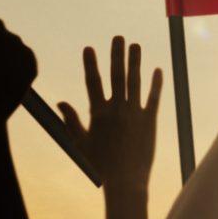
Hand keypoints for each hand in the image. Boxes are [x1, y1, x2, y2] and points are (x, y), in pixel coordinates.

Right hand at [58, 37, 160, 193]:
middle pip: (117, 76)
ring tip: (136, 46)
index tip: (89, 48)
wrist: (125, 181)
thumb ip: (71, 121)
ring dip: (136, 62)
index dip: (91, 64)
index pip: (93, 82)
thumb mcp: (81, 142)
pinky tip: (157, 70)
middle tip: (118, 37)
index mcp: (98, 113)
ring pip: (135, 82)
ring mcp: (135, 113)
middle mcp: (117, 109)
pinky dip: (156, 83)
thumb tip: (60, 102)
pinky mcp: (150, 120)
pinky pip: (154, 97)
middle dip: (117, 55)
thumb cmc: (100, 165)